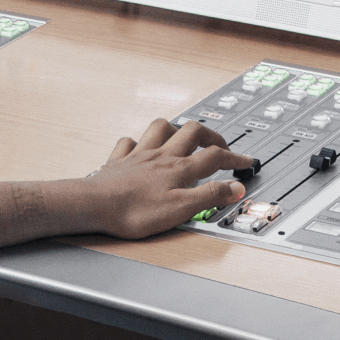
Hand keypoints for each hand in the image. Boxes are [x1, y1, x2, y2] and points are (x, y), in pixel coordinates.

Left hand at [85, 118, 253, 238]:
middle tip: (220, 144)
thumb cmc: (133, 211)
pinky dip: (139, 142)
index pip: (214, 156)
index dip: (235, 157)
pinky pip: (129, 142)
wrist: (93, 205)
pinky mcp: (119, 162)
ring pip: (160, 128)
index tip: (246, 162)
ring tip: (183, 135)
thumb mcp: (181, 209)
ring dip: (176, 128)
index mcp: (179, 169)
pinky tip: (141, 146)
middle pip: (192, 132)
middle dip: (211, 135)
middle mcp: (161, 156)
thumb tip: (235, 188)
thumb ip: (210, 196)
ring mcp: (139, 156)